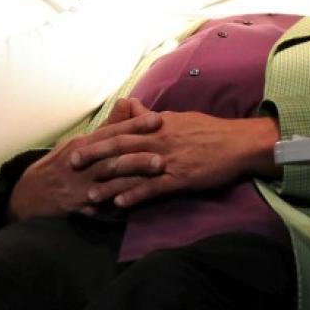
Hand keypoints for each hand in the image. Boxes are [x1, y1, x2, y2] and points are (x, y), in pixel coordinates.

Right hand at [7, 102, 163, 221]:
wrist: (30, 194)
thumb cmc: (61, 164)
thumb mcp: (79, 141)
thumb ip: (107, 126)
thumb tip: (128, 103)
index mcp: (84, 143)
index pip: (112, 131)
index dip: (135, 125)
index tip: (158, 119)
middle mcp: (83, 161)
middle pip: (113, 156)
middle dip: (139, 154)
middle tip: (163, 153)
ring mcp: (80, 184)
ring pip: (110, 179)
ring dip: (134, 178)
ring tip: (156, 175)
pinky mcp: (78, 204)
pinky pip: (100, 204)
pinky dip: (116, 202)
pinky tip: (134, 202)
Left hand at [69, 112, 280, 209]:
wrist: (238, 144)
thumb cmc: (209, 130)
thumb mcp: (178, 117)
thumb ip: (150, 116)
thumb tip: (130, 105)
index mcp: (157, 125)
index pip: (122, 131)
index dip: (98, 139)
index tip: (77, 144)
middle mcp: (158, 140)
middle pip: (120, 148)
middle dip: (94, 157)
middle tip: (71, 165)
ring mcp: (168, 160)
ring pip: (132, 170)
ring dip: (109, 182)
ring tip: (88, 194)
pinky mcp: (180, 178)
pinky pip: (153, 188)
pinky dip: (135, 195)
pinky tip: (119, 204)